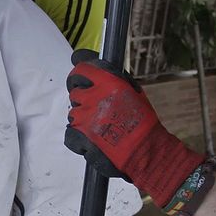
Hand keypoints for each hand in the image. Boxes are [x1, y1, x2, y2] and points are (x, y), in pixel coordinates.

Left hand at [64, 49, 205, 208]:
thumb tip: (91, 63)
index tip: (81, 79)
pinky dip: (78, 138)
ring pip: (73, 114)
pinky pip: (69, 133)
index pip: (81, 68)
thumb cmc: (142, 122)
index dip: (79, 74)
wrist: (147, 151)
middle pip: (74, 92)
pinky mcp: (81, 136)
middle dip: (83, 99)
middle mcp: (94, 96)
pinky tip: (94, 139)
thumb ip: (111, 78)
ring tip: (102, 127)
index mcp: (109, 82)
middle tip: (97, 109)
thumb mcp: (132, 91)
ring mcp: (86, 117)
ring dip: (83, 119)